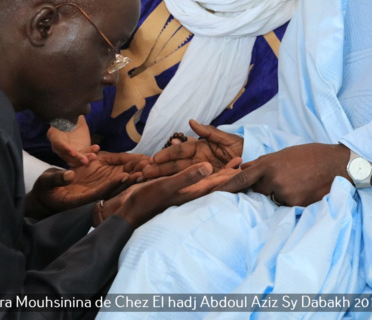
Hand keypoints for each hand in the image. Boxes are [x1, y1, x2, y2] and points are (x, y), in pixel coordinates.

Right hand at [25, 151, 146, 217]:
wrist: (45, 196)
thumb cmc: (45, 190)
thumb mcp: (47, 183)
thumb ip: (57, 179)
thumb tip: (69, 175)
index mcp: (79, 200)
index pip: (99, 193)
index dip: (112, 185)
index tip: (124, 176)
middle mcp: (90, 199)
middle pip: (112, 192)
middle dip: (127, 183)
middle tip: (143, 173)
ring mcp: (94, 195)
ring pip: (115, 188)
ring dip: (129, 180)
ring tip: (145, 170)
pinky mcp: (95, 190)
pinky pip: (112, 184)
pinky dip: (123, 177)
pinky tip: (135, 170)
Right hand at [47, 117, 97, 166]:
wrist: (74, 123)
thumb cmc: (70, 119)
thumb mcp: (71, 115)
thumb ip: (72, 114)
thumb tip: (76, 109)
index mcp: (54, 134)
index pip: (58, 143)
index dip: (65, 149)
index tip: (73, 152)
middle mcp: (59, 146)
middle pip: (67, 154)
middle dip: (77, 157)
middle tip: (86, 160)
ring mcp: (67, 151)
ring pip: (75, 158)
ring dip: (84, 158)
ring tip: (94, 156)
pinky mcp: (77, 154)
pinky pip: (82, 157)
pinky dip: (89, 155)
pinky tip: (95, 152)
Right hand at [105, 161, 241, 227]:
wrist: (129, 210)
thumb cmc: (147, 200)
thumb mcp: (168, 186)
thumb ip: (188, 177)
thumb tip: (208, 167)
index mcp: (192, 191)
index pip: (216, 182)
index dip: (229, 172)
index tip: (242, 164)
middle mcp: (190, 192)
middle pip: (213, 180)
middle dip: (225, 171)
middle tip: (241, 161)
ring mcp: (182, 192)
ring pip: (203, 179)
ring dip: (215, 171)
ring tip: (228, 163)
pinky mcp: (174, 190)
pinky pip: (191, 179)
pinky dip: (198, 172)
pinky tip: (202, 169)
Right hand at [142, 120, 242, 179]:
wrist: (256, 164)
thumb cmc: (244, 149)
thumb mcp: (228, 140)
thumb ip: (209, 132)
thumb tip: (191, 122)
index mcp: (201, 149)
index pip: (181, 151)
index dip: (167, 154)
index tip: (155, 158)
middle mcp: (198, 161)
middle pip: (176, 164)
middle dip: (160, 167)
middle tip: (144, 171)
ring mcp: (200, 173)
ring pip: (178, 174)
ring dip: (163, 176)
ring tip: (147, 178)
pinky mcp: (204, 184)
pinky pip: (189, 184)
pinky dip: (174, 184)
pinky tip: (161, 185)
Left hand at [216, 143, 347, 206]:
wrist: (336, 164)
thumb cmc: (309, 155)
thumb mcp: (283, 154)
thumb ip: (262, 163)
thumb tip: (242, 169)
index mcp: (268, 164)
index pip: (241, 178)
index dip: (226, 187)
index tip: (212, 194)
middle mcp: (273, 180)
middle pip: (257, 190)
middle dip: (264, 186)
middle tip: (282, 176)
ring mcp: (284, 193)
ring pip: (272, 198)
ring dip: (278, 192)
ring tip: (296, 181)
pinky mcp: (295, 205)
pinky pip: (285, 204)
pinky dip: (290, 198)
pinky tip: (303, 188)